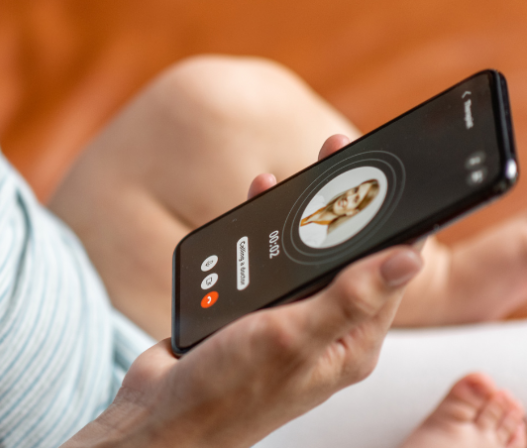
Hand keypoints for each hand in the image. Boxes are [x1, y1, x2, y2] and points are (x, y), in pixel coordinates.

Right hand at [62, 133, 422, 447]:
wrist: (160, 416)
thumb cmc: (227, 393)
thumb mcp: (293, 339)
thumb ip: (348, 297)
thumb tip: (408, 258)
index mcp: (350, 342)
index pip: (388, 271)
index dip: (393, 220)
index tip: (394, 174)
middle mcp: (323, 328)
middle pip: (344, 253)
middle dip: (341, 204)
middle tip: (336, 153)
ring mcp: (285, 319)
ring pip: (300, 253)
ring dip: (295, 212)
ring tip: (294, 172)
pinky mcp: (249, 312)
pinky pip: (263, 261)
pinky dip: (258, 230)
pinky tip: (253, 203)